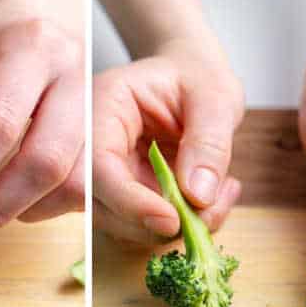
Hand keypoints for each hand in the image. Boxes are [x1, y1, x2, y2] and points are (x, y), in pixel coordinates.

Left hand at [0, 4, 84, 232]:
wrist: (53, 10)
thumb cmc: (2, 41)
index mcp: (29, 50)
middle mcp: (72, 76)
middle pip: (43, 161)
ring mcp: (98, 107)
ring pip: (72, 181)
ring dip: (23, 211)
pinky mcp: (108, 134)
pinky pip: (86, 187)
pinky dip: (47, 207)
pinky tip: (17, 202)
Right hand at [92, 40, 244, 244]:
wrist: (189, 80)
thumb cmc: (196, 77)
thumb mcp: (215, 96)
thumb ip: (209, 142)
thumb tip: (198, 195)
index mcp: (101, 108)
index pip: (96, 166)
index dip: (129, 201)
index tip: (172, 220)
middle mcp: (87, 145)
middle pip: (94, 204)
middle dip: (148, 223)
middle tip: (208, 211)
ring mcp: (97, 174)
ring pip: (114, 223)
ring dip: (166, 229)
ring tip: (218, 196)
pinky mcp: (113, 195)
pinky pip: (134, 226)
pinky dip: (173, 227)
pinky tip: (207, 202)